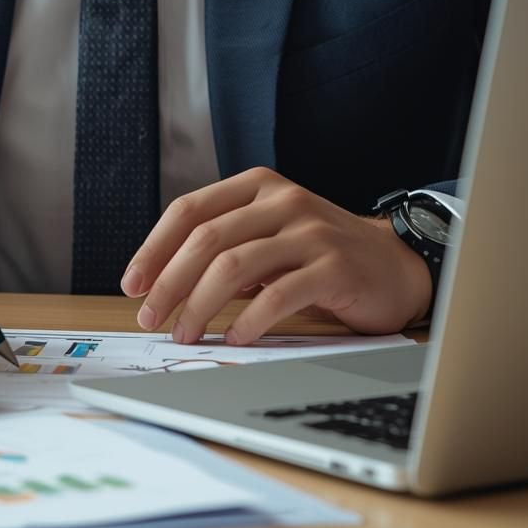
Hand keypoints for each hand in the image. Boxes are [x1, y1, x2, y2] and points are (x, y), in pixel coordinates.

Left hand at [120, 168, 430, 344]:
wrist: (395, 265)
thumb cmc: (320, 255)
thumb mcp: (269, 237)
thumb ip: (226, 246)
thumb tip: (163, 283)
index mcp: (257, 187)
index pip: (189, 209)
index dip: (154, 247)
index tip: (132, 284)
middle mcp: (281, 200)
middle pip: (206, 238)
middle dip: (169, 282)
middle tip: (150, 318)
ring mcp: (309, 230)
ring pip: (235, 265)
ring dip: (201, 305)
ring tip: (186, 334)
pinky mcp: (333, 265)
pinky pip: (278, 295)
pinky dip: (249, 321)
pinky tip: (236, 340)